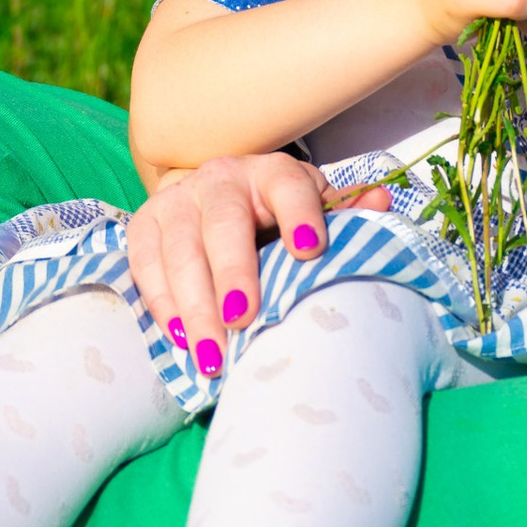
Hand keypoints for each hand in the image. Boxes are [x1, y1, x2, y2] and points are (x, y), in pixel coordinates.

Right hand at [125, 153, 392, 377]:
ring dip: (193, 304)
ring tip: (211, 353)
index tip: (309, 250)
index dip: (300, 215)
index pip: (289, 187)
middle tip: (243, 320)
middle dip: (232, 273)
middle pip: (225, 224)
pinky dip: (160, 302)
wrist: (210, 201)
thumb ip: (344, 214)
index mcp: (273, 174)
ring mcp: (177, 200)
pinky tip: (179, 337)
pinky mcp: (145, 224)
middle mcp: (222, 179)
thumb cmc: (273, 218)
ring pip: (180, 249)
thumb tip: (381, 203)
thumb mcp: (311, 212)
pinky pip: (144, 264)